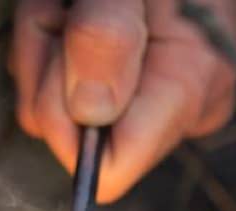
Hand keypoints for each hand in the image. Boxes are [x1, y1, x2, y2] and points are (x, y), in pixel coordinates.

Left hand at [9, 0, 235, 201]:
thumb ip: (106, 32)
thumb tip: (90, 112)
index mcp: (191, 90)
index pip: (110, 169)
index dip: (64, 114)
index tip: (63, 38)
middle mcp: (179, 109)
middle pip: (70, 137)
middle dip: (49, 63)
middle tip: (66, 6)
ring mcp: (155, 100)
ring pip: (53, 106)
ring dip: (44, 42)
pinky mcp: (130, 86)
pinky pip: (58, 85)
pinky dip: (48, 36)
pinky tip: (73, 3)